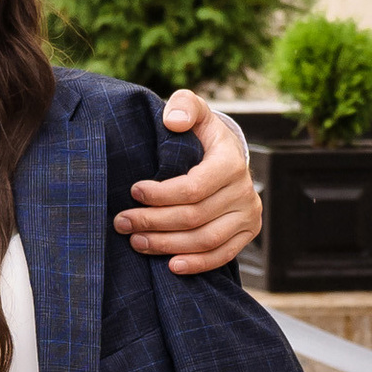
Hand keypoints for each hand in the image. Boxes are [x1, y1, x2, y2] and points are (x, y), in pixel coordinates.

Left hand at [117, 90, 263, 274]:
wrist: (223, 156)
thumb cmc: (200, 134)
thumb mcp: (192, 110)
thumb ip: (183, 106)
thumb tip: (173, 121)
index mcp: (230, 162)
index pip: (192, 188)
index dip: (160, 195)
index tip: (133, 192)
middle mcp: (244, 191)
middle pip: (194, 217)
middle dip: (153, 222)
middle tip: (122, 222)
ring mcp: (248, 215)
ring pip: (205, 240)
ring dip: (167, 245)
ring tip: (136, 242)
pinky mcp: (247, 233)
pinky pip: (221, 256)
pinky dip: (196, 264)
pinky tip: (170, 265)